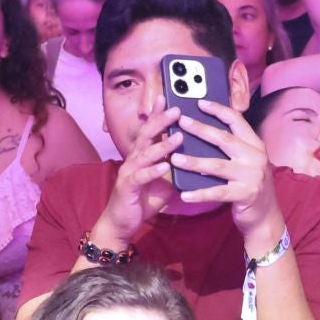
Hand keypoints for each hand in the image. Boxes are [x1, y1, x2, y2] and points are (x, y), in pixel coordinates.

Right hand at [93, 99, 184, 247]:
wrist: (122, 222)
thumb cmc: (143, 198)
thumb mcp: (164, 180)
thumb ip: (175, 168)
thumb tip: (197, 158)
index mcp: (142, 155)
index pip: (149, 130)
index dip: (156, 114)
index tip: (166, 98)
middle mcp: (134, 159)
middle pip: (147, 135)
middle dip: (161, 121)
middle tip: (176, 109)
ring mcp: (129, 172)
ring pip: (145, 154)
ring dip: (162, 145)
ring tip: (178, 137)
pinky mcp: (128, 187)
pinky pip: (141, 177)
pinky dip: (153, 171)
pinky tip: (165, 166)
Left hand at [169, 99, 284, 246]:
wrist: (266, 216)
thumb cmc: (249, 185)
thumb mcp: (246, 162)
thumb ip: (231, 148)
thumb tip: (201, 131)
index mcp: (255, 144)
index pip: (236, 121)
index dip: (218, 110)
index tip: (200, 103)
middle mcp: (255, 157)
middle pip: (224, 139)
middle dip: (200, 129)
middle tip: (181, 122)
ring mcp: (252, 176)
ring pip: (217, 165)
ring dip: (194, 162)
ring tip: (175, 159)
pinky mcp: (246, 194)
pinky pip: (218, 193)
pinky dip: (200, 194)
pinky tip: (184, 194)